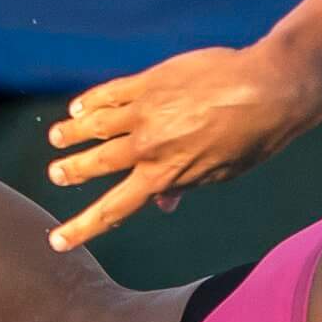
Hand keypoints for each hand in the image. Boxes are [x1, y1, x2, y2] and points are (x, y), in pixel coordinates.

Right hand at [43, 43, 321, 249]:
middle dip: (71, 172)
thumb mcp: (220, 173)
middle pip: (96, 163)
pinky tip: (78, 105)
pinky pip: (110, 92)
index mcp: (165, 176)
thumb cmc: (252, 137)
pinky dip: (90, 100)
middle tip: (54, 175)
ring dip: (71, 132)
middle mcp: (147, 146)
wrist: (267, 89)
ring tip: (56, 137)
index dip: (82, 227)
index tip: (57, 240)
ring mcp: (145, 111)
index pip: (114, 209)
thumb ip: (185, 185)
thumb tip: (164, 203)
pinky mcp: (149, 81)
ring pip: (95, 124)